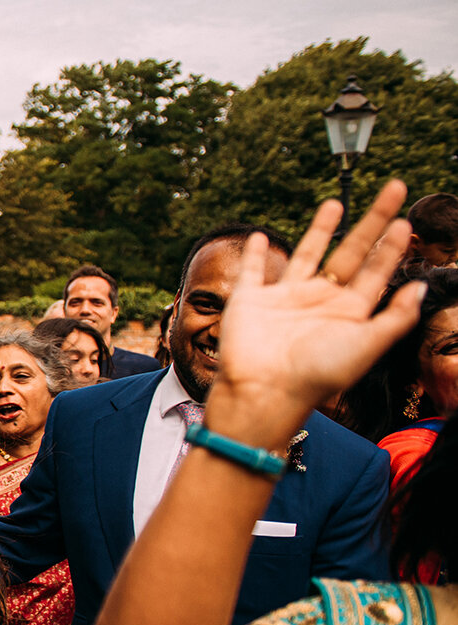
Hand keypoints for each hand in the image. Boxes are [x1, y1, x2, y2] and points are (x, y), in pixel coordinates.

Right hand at [207, 179, 424, 447]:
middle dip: (373, 221)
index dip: (392, 246)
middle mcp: (319, 301)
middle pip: (351, 252)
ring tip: (336, 202)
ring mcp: (284, 299)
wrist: (263, 390)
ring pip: (306, 254)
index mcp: (347, 312)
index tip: (406, 221)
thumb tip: (419, 286)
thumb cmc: (316, 375)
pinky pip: (252, 272)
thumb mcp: (367, 346)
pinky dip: (254, 255)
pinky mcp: (250, 301)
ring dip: (321, 229)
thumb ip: (395, 318)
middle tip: (394, 188)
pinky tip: (259, 237)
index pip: (376, 271)